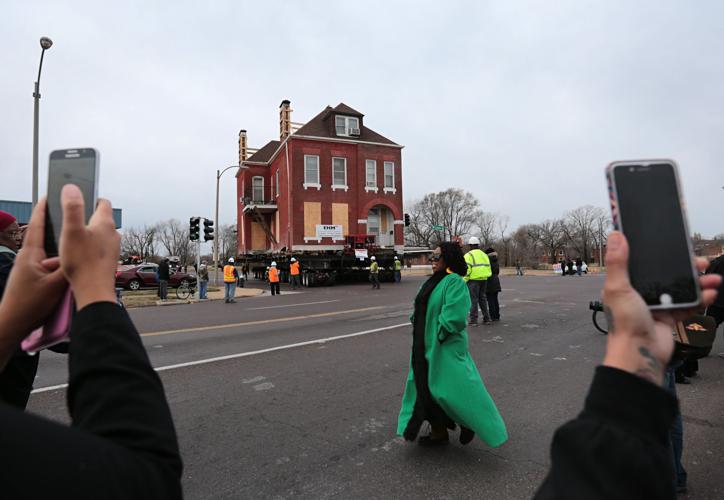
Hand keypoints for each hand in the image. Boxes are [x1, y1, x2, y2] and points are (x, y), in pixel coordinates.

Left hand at [0, 199, 66, 362]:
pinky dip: (59, 264)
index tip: (48, 195)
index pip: (36, 226)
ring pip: (50, 255)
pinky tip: (70, 269)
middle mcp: (28, 259)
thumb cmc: (30, 304)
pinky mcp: (33, 280)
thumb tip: (79, 254)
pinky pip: (49, 266)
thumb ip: (68, 268)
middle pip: (45, 239)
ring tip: (75, 245)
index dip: (42, 210)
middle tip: (70, 217)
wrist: (12, 324)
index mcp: (30, 255)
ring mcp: (30, 270)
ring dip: (61, 251)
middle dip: (57, 229)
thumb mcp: (55, 285)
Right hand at [59, 184, 119, 309]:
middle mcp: (113, 234)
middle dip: (86, 217)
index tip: (79, 200)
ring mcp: (113, 248)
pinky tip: (78, 255)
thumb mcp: (71, 230)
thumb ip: (72, 207)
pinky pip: (98, 248)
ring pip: (99, 234)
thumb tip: (71, 187)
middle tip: (69, 221)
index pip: (103, 202)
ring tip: (70, 240)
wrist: (94, 291)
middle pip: (100, 218)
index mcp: (105, 223)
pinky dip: (89, 247)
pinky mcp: (109, 260)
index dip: (91, 198)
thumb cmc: (82, 261)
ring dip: (87, 234)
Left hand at [601, 231, 720, 384]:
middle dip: (686, 267)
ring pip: (681, 287)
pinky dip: (700, 299)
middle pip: (667, 273)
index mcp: (627, 283)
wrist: (639, 352)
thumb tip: (616, 235)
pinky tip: (709, 293)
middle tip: (700, 261)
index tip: (676, 243)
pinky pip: (689, 304)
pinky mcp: (670, 316)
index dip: (659, 253)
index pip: (645, 262)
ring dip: (698, 282)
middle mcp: (642, 291)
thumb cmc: (624, 323)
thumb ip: (618, 262)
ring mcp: (657, 304)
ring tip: (712, 278)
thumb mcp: (618, 288)